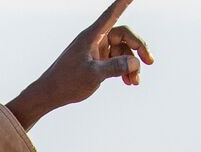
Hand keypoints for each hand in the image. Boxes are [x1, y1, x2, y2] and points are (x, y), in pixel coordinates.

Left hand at [6, 0, 153, 129]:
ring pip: (122, 51)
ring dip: (132, 64)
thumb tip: (135, 62)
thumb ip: (115, 67)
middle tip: (150, 62)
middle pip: (124, 35)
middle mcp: (95, 40)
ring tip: (134, 82)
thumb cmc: (67, 82)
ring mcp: (97, 51)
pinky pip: (116, 61)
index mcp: (92, 36)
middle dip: (139, 48)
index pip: (112, 14)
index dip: (123, 3)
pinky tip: (129, 82)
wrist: (50, 94)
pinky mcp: (97, 62)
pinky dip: (124, 70)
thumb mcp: (93, 75)